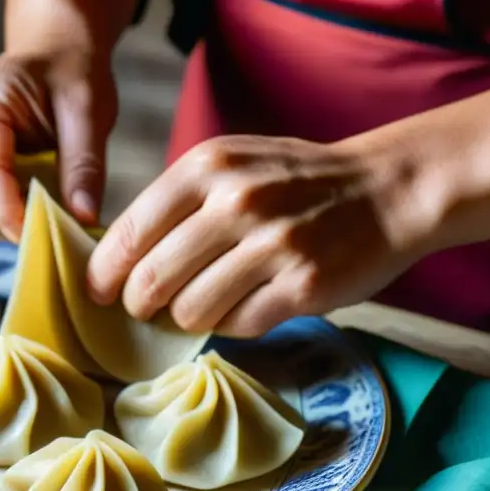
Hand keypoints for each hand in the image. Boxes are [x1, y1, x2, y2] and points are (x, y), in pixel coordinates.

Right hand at [0, 49, 117, 240]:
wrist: (54, 52)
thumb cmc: (71, 72)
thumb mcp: (90, 111)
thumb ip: (85, 164)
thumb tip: (84, 218)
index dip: (10, 210)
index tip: (42, 237)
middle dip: (14, 214)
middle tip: (61, 227)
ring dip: (11, 210)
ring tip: (52, 207)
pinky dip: (8, 203)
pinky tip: (37, 197)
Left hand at [87, 135, 428, 336]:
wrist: (389, 189)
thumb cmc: (298, 181)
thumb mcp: (232, 164)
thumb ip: (177, 202)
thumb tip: (119, 259)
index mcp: (207, 166)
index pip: (129, 232)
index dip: (105, 272)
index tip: (100, 292)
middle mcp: (235, 202)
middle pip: (151, 281)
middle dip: (142, 304)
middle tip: (150, 308)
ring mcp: (272, 245)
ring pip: (191, 312)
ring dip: (191, 317)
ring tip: (210, 301)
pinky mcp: (302, 286)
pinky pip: (238, 326)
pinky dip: (234, 324)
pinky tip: (249, 305)